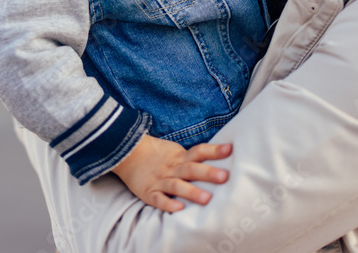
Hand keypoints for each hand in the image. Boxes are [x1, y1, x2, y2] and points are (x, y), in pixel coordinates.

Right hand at [111, 134, 231, 212]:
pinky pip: (159, 199)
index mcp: (180, 157)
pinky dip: (168, 204)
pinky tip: (179, 208)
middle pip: (192, 169)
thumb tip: (222, 156)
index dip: (214, 150)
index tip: (230, 149)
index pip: (199, 151)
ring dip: (192, 192)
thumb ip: (194, 158)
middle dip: (208, 173)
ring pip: (177, 185)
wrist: (128, 154)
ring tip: (207, 199)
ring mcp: (160, 180)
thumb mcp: (176, 152)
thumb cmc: (158, 156)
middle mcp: (172, 168)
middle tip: (225, 177)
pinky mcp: (149, 192)